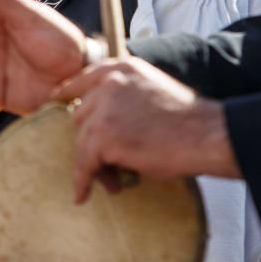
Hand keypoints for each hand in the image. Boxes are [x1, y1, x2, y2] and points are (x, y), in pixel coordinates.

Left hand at [53, 58, 239, 201]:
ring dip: (93, 163)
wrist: (205, 134)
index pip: (82, 79)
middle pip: (80, 116)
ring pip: (82, 141)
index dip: (66, 93)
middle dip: (90, 140)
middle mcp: (108, 83)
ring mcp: (104, 109)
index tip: (54, 102)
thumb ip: (124, 95)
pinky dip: (83, 180)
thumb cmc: (186, 119)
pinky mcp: (104, 136)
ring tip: (111, 181)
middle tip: (106, 162)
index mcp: (121, 68)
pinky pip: (84, 163)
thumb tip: (100, 123)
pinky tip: (84, 193)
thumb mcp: (151, 90)